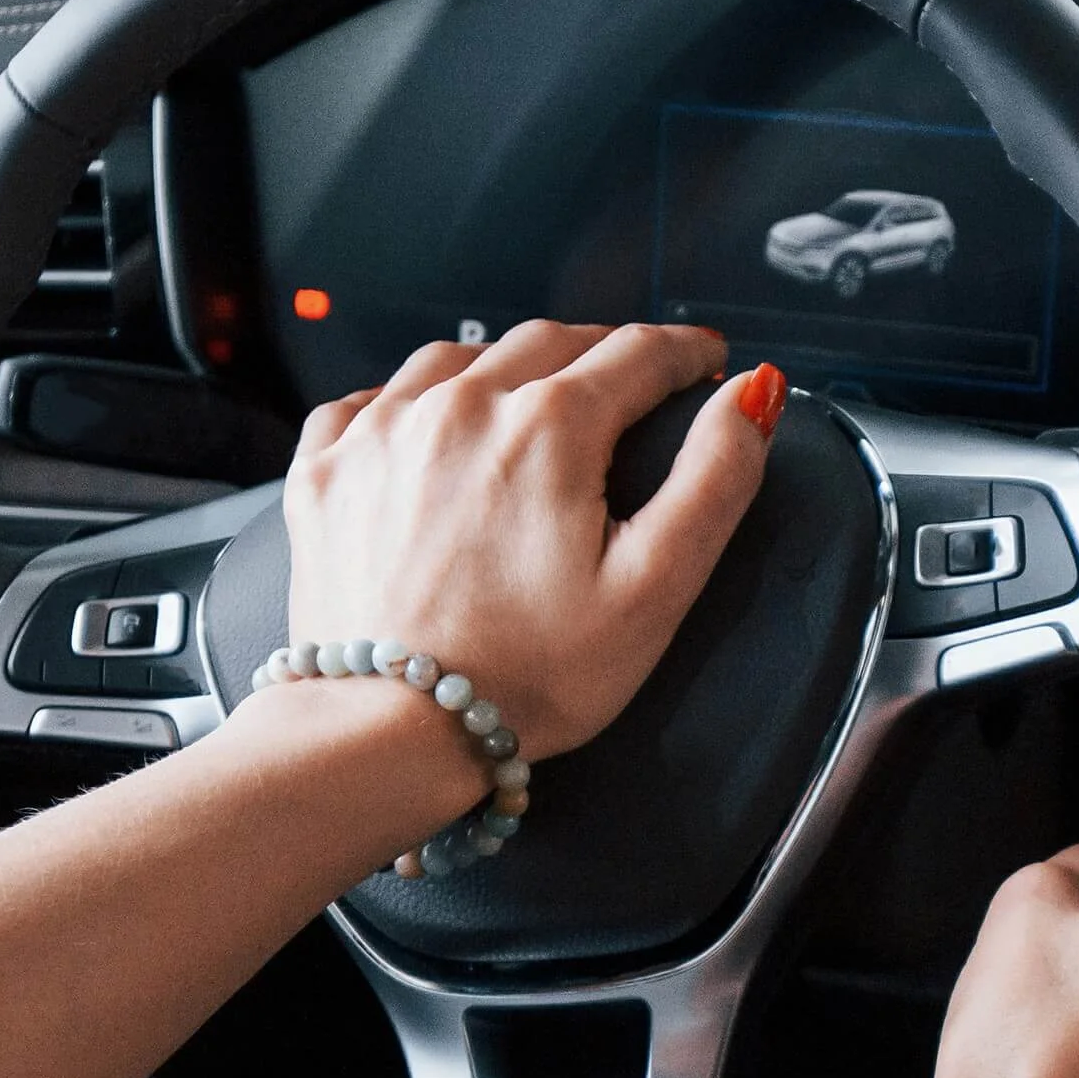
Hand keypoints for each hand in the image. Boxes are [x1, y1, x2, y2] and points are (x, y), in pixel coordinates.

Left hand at [283, 323, 778, 757]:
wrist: (383, 734)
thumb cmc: (526, 677)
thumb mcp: (652, 591)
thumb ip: (713, 481)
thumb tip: (752, 395)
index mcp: (548, 429)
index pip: (637, 355)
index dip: (685, 353)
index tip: (706, 361)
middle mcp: (458, 406)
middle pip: (549, 343)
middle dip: (602, 355)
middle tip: (633, 383)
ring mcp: (380, 432)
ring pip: (459, 358)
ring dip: (509, 368)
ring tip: (535, 402)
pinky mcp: (326, 471)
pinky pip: (373, 400)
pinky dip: (414, 401)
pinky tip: (433, 433)